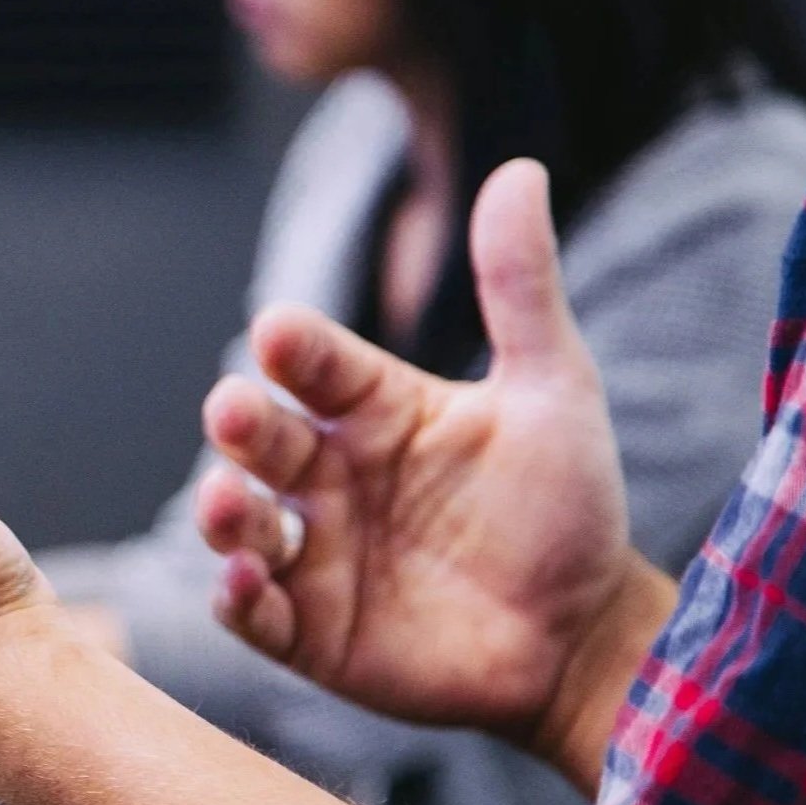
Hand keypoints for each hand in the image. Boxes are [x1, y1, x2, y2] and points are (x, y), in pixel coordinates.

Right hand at [197, 161, 664, 782]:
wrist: (582, 636)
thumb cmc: (566, 508)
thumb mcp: (553, 390)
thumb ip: (522, 288)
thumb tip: (519, 169)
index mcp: (376, 408)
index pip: (316, 363)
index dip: (295, 349)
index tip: (281, 335)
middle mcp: (333, 473)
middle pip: (263, 437)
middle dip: (242, 423)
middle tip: (236, 411)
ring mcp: (317, 553)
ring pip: (242, 521)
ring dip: (224, 510)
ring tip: (231, 503)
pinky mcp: (310, 631)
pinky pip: (254, 611)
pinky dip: (238, 595)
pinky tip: (247, 579)